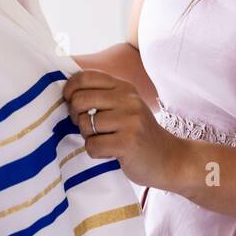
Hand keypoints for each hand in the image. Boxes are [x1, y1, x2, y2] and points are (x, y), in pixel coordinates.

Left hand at [62, 69, 189, 191]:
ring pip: (85, 124)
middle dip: (75, 116)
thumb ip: (102, 97)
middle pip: (80, 100)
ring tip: (104, 140)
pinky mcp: (128, 142)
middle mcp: (128, 99)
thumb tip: (66, 94)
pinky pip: (92, 146)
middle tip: (87, 126)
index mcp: (125, 87)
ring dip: (88, 137)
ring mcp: (130, 120)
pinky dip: (95, 152)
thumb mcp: (125, 107)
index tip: (69, 102)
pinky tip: (110, 152)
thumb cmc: (139, 134)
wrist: (169, 159)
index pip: (85, 77)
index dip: (70, 89)